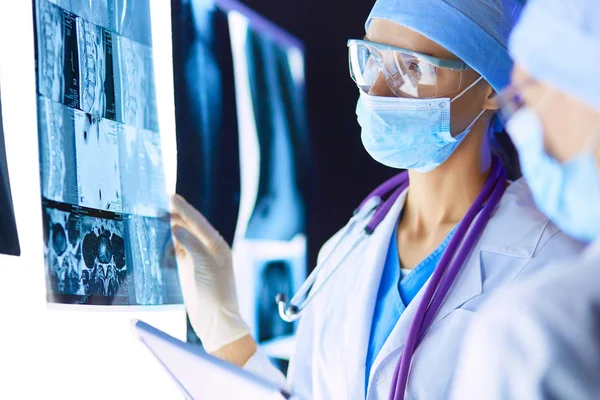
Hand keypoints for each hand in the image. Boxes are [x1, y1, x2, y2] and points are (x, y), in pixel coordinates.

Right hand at [170, 194, 249, 352]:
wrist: (216, 321)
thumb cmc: (216, 294)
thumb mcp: (204, 266)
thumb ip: (191, 244)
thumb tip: (176, 227)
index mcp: (217, 246)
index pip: (198, 222)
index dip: (184, 209)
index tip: (170, 197)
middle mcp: (209, 250)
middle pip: (191, 228)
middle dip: (177, 215)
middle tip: (160, 202)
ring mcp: (199, 260)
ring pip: (184, 239)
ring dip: (172, 228)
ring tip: (157, 216)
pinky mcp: (190, 271)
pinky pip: (179, 252)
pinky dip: (170, 244)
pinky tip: (160, 239)